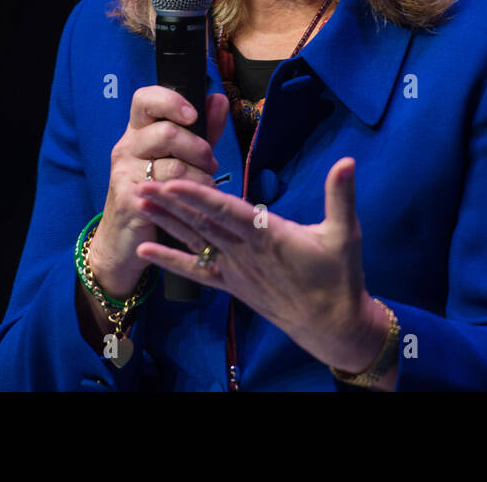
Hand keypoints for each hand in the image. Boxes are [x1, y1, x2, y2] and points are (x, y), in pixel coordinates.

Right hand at [91, 86, 229, 296]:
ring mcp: (124, 173)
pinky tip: (196, 204)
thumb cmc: (158, 193)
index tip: (192, 115)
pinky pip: (169, 193)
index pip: (145, 99)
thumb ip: (202, 130)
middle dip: (199, 149)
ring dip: (201, 178)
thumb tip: (219, 99)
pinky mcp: (128, 200)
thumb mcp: (180, 157)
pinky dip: (191, 198)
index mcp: (138, 131)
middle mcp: (127, 148)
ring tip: (205, 187)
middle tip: (209, 164)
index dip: (170, 101)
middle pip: (167, 133)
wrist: (123, 240)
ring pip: (175, 166)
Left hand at [134, 156, 386, 374]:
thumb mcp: (345, 233)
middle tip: (140, 182)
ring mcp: (235, 270)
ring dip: (166, 222)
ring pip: (194, 241)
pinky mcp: (231, 284)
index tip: (174, 181)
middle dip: (170, 203)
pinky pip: (196, 271)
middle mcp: (244, 253)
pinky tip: (146, 250)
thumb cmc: (339, 276)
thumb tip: (348, 160)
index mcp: (268, 235)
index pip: (227, 211)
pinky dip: (170, 261)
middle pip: (201, 223)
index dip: (200, 196)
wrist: (331, 325)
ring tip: (139, 203)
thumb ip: (341, 195)